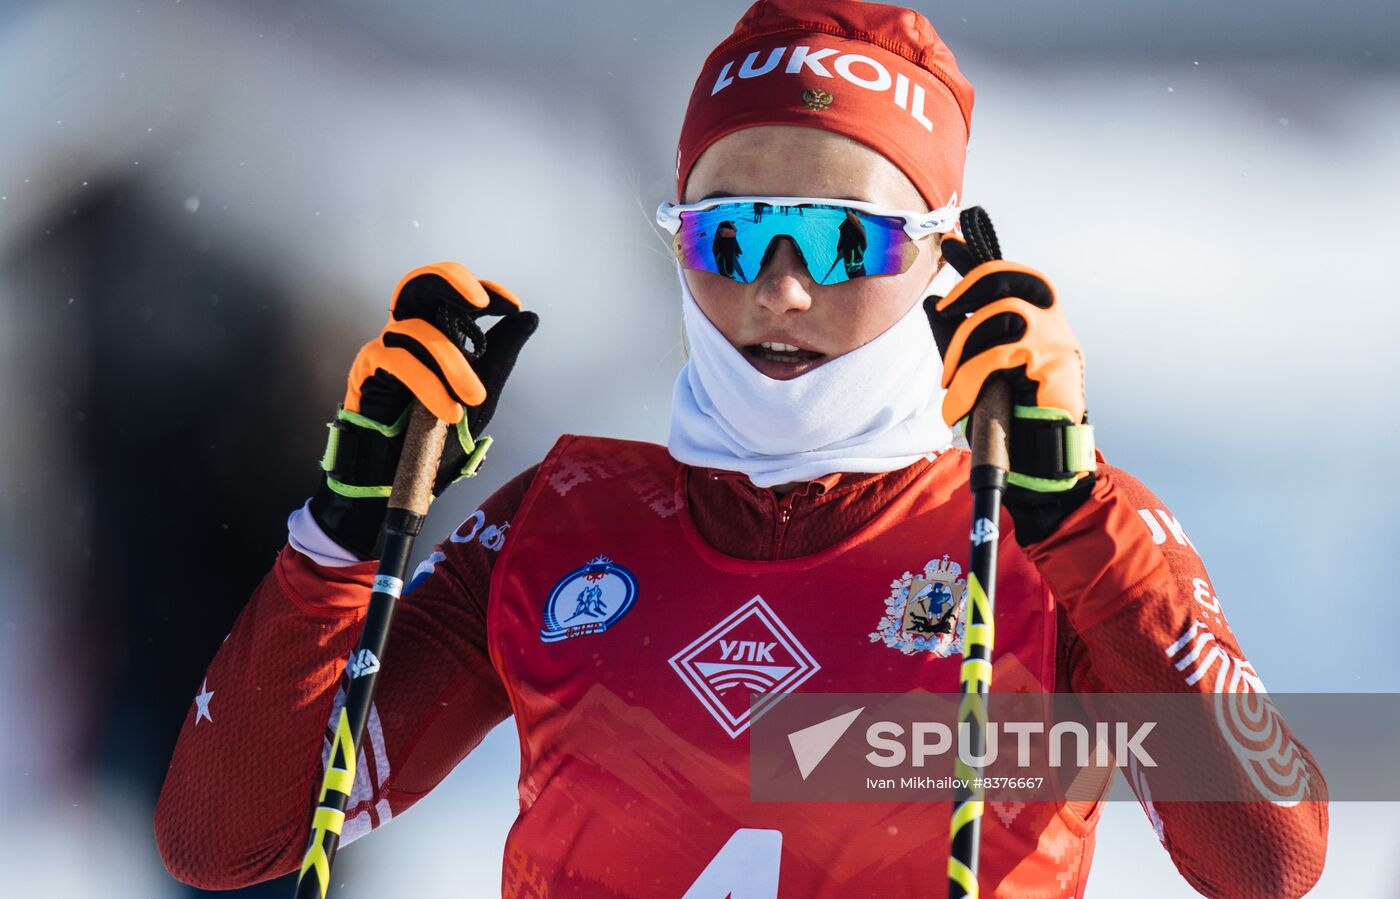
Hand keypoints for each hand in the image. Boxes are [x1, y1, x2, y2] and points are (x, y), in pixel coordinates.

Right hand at [310, 262, 538, 557]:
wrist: (401, 478)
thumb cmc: (437, 436)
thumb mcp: (481, 393)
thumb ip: (501, 353)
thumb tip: (530, 316)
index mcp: (438, 334)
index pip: (455, 295)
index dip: (483, 290)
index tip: (511, 305)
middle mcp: (410, 333)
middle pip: (421, 284)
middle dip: (451, 283)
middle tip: (479, 303)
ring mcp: (387, 347)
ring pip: (418, 329)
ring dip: (452, 363)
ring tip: (475, 399)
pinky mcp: (367, 368)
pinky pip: (397, 360)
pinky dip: (427, 384)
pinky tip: (448, 410)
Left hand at [924, 236, 1095, 541]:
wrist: (1042, 459)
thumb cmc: (1010, 417)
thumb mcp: (978, 370)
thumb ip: (960, 337)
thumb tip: (933, 303)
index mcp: (1036, 322)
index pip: (1010, 276)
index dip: (978, 257)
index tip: (951, 239)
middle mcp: (1052, 324)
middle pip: (1014, 276)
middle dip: (975, 281)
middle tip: (948, 306)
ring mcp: (1058, 340)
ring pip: (1003, 312)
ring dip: (965, 345)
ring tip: (951, 382)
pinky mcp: (1056, 362)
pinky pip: (1000, 354)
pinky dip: (970, 379)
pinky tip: (959, 404)